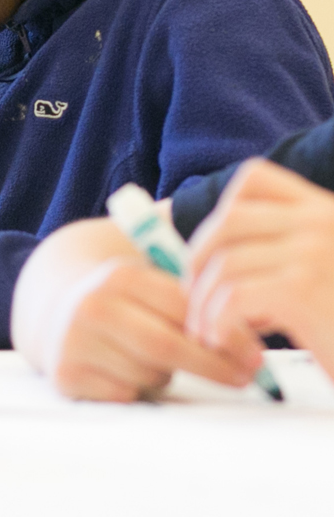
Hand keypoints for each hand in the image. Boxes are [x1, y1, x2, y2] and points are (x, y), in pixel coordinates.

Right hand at [12, 217, 260, 401]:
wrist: (53, 308)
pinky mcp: (65, 373)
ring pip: (148, 373)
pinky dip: (136, 389)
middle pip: (168, 347)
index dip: (227, 334)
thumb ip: (190, 272)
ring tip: (158, 360)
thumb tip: (245, 280)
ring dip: (166, 374)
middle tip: (244, 377)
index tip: (254, 355)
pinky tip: (128, 371)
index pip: (184, 309)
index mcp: (118, 276)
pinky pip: (124, 394)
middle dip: (213, 366)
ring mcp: (74, 340)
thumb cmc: (121, 297)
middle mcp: (92, 305)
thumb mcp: (147, 271)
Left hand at [188, 158, 333, 378]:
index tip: (212, 254)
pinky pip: (234, 295)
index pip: (254, 178)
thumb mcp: (319, 271)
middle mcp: (321, 222)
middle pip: (228, 221)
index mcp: (325, 211)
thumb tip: (200, 256)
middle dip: (198, 259)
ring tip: (206, 328)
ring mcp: (314, 253)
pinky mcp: (304, 291)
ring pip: (225, 263)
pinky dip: (216, 319)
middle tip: (196, 296)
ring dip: (203, 300)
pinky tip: (220, 338)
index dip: (219, 213)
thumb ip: (278, 252)